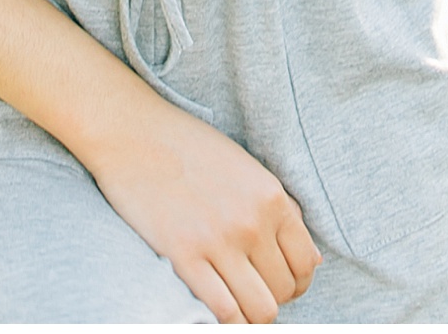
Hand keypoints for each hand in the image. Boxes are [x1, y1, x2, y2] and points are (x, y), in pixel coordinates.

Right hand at [87, 93, 320, 323]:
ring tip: (236, 300)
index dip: (298, 282)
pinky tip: (218, 308)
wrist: (133, 133)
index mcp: (270, 196)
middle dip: (271, 296)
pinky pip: (224, 312)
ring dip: (251, 314)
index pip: (306, 263)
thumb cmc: (189, 148)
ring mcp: (218, 241)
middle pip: (283, 291)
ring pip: (260, 311)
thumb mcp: (246, 167)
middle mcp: (251, 221)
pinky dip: (229, 321)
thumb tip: (314, 260)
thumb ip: (282, 210)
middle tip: (250, 288)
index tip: (279, 282)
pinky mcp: (184, 257)